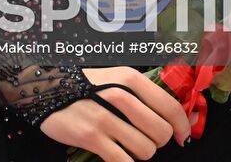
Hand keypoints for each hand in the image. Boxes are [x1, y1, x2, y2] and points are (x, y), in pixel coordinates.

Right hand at [39, 65, 191, 161]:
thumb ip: (145, 95)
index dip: (182, 126)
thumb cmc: (88, 85)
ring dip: (141, 152)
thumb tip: (181, 118)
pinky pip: (122, 161)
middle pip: (160, 132)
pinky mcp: (91, 137)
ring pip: (145, 150)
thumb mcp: (117, 78)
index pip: (169, 106)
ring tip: (128, 144)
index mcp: (130, 78)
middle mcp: (120, 95)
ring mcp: (105, 117)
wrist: (48, 88)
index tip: (183, 137)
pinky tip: (118, 154)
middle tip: (147, 138)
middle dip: (158, 141)